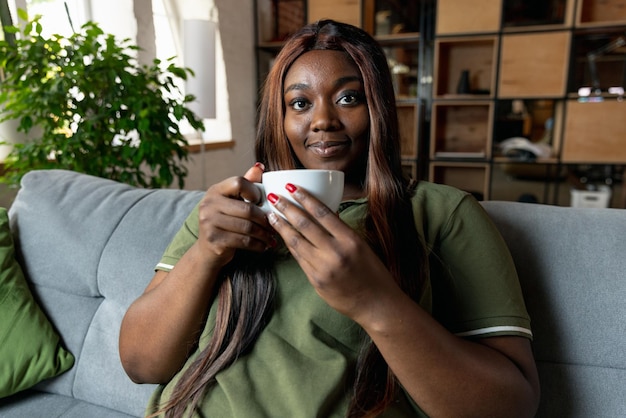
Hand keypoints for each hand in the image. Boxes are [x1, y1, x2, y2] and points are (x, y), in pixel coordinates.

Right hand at [196, 163, 274, 268]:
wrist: (207, 251)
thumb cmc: (224, 223)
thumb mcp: (232, 201)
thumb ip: (245, 185)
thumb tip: (260, 167)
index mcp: (215, 191)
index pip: (238, 182)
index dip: (254, 191)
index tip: (261, 202)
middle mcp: (208, 204)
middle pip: (247, 209)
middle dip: (265, 219)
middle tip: (276, 225)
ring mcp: (209, 223)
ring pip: (247, 227)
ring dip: (264, 234)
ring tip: (272, 237)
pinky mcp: (214, 240)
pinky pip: (244, 241)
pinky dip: (258, 245)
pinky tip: (265, 246)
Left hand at [266, 183, 397, 320]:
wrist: (376, 305)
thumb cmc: (373, 273)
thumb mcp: (362, 246)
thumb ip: (342, 231)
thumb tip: (325, 213)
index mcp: (350, 240)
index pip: (323, 213)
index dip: (305, 198)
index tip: (292, 187)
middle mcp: (336, 252)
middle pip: (305, 225)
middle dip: (287, 209)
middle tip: (274, 197)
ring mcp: (324, 268)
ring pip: (297, 242)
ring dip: (282, 227)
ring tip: (272, 215)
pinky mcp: (316, 281)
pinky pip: (299, 259)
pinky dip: (289, 246)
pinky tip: (282, 236)